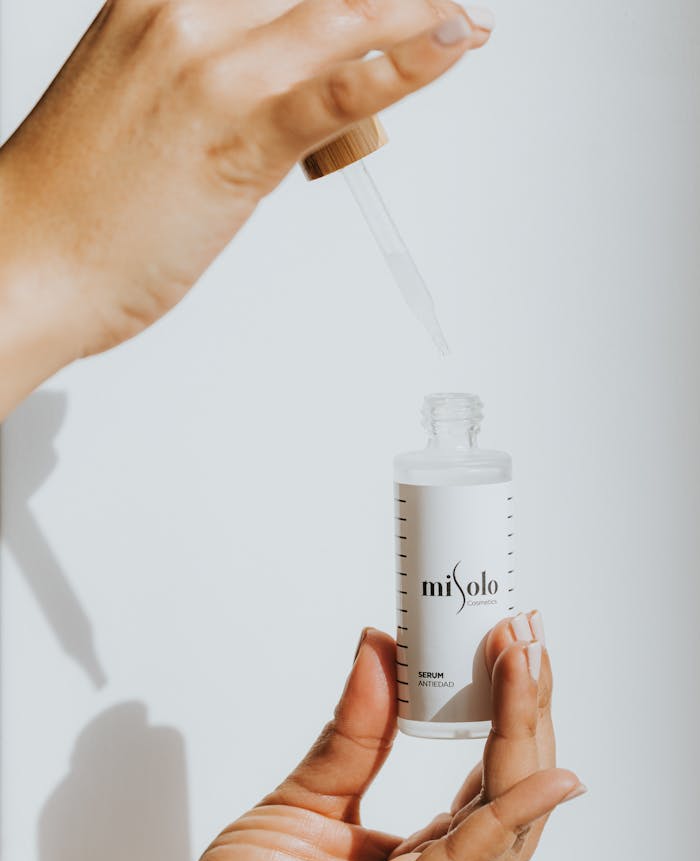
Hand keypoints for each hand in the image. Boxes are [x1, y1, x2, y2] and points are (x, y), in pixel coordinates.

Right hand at [0, 0, 492, 414]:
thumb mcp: (135, 96)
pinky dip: (406, 62)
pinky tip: (451, 41)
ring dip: (417, 9)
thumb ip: (202, 68)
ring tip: (462, 16)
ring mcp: (213, 70)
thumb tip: (271, 76)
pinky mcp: (238, 137)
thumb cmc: (76, 198)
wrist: (27, 263)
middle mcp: (184, 11)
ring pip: (341, 15)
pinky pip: (340, 89)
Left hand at [111, 613, 583, 860]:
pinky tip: (539, 775)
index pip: (495, 779)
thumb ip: (356, 731)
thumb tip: (381, 646)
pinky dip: (510, 816)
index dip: (512, 707)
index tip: (516, 638)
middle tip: (529, 632)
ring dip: (523, 736)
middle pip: (514, 794)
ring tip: (526, 663)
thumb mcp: (310, 794)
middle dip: (530, 708)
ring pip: (506, 822)